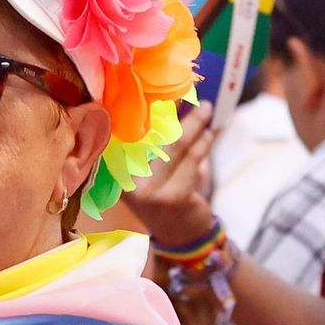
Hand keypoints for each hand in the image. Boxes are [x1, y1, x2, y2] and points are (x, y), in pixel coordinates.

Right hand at [126, 102, 216, 247]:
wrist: (180, 235)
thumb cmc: (165, 194)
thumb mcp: (152, 170)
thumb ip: (155, 143)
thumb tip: (168, 101)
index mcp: (116, 172)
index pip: (126, 135)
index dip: (143, 110)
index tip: (160, 89)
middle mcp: (127, 182)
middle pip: (153, 136)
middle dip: (174, 111)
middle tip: (190, 91)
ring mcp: (149, 191)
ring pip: (176, 146)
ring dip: (195, 125)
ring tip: (207, 110)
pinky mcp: (173, 196)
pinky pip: (192, 161)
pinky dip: (203, 144)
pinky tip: (209, 135)